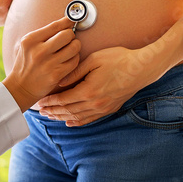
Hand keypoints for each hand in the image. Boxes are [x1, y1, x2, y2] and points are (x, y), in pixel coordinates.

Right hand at [3, 17, 80, 111]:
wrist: (20, 87)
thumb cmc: (26, 64)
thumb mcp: (27, 46)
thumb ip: (43, 34)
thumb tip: (65, 22)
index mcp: (30, 40)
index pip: (55, 25)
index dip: (67, 21)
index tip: (72, 20)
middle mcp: (39, 51)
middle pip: (67, 35)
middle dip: (71, 35)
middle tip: (69, 39)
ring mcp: (48, 63)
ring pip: (74, 47)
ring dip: (75, 46)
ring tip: (70, 49)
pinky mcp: (56, 74)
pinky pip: (74, 61)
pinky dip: (74, 58)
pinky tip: (69, 59)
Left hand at [37, 46, 163, 125]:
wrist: (142, 68)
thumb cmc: (118, 59)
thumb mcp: (94, 60)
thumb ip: (75, 72)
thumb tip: (60, 81)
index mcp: (88, 91)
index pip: (63, 100)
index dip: (50, 102)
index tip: (40, 102)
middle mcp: (95, 103)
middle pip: (68, 111)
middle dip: (53, 111)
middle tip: (40, 111)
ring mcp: (103, 108)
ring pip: (78, 117)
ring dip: (62, 117)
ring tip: (51, 116)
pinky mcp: (110, 108)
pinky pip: (90, 119)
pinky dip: (78, 122)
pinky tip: (70, 122)